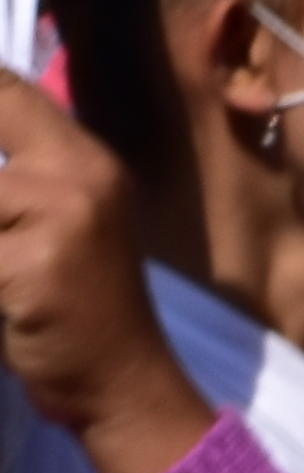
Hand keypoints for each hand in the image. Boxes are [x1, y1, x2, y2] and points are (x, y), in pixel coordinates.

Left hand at [0, 72, 206, 472]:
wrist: (124, 385)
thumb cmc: (72, 312)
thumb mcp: (48, 227)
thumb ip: (13, 182)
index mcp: (85, 160)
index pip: (5, 86)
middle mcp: (81, 174)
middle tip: (5, 236)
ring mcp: (63, 216)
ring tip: (6, 279)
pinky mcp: (36, 263)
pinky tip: (7, 304)